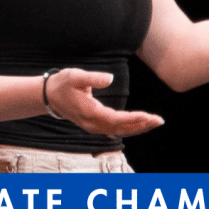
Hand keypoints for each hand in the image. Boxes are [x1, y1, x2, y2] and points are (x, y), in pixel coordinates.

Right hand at [44, 68, 164, 136]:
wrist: (49, 96)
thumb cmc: (62, 84)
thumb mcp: (75, 76)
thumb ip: (93, 78)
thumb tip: (110, 79)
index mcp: (90, 113)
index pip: (116, 119)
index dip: (134, 119)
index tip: (149, 116)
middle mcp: (92, 124)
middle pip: (121, 129)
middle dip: (141, 125)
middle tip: (159, 121)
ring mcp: (93, 127)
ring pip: (119, 132)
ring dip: (137, 128)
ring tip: (154, 123)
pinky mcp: (94, 126)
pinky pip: (115, 130)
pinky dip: (129, 128)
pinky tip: (140, 125)